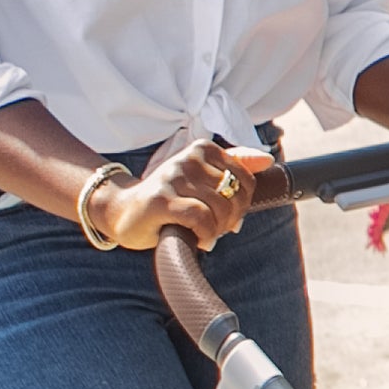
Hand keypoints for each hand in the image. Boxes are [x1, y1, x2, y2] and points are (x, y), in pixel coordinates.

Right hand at [101, 140, 274, 249]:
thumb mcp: (201, 179)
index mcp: (201, 149)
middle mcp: (186, 159)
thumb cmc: (168, 198)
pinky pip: (200, 218)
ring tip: (204, 234)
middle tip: (215, 229)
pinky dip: (205, 234)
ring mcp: (172, 178)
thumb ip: (233, 167)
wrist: (122, 211)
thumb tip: (267, 160)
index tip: (226, 215)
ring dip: (217, 229)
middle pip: (233, 194)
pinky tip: (197, 239)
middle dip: (230, 218)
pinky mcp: (160, 200)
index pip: (245, 178)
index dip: (242, 203)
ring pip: (219, 207)